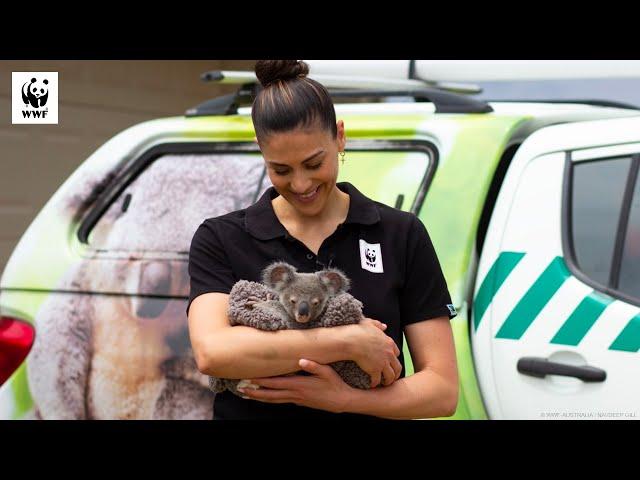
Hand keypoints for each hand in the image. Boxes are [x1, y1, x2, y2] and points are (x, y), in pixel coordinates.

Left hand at [237, 359, 353, 413]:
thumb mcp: (327, 372)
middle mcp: (295, 394)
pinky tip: (264, 397)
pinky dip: (270, 399)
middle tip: (241, 388)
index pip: (276, 383)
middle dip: (255, 391)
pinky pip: (280, 400)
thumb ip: (314, 365)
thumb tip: (302, 359)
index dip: (262, 381)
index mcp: (299, 385)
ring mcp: (296, 399)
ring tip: (247, 394)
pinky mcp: (299, 402)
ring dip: (260, 397)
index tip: (250, 377)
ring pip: (274, 399)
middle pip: (271, 394)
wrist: (342, 401)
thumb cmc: (334, 384)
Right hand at [350, 318, 401, 387]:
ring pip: (391, 376)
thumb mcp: (369, 324)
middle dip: (396, 373)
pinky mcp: (375, 370)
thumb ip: (378, 324)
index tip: (390, 362)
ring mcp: (383, 362)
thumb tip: (384, 326)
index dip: (393, 358)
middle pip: (397, 367)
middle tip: (391, 377)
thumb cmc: (358, 331)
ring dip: (388, 381)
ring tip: (384, 384)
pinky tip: (372, 384)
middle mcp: (389, 354)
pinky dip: (375, 383)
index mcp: (389, 343)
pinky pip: (378, 380)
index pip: (397, 353)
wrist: (352, 341)